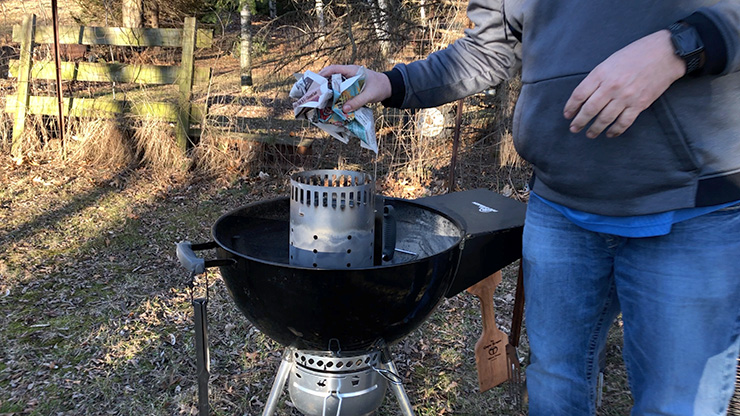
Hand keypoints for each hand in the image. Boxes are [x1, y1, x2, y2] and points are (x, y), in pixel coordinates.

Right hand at [318, 65, 392, 111]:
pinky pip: (340, 90)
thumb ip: (358, 101)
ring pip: (335, 84)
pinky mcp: (351, 87)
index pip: (334, 69)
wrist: (389, 87)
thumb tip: (344, 109)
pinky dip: (335, 95)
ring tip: (319, 99)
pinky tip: (331, 103)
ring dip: (328, 91)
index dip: (323, 74)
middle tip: (313, 93)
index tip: (315, 81)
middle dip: (322, 84)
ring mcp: (349, 80)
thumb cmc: (380, 87)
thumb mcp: (369, 95)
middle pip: (331, 76)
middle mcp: (349, 74)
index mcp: (352, 70)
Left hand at [563, 30, 686, 137]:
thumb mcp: (610, 61)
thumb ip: (598, 77)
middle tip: (574, 129)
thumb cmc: (636, 54)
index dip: (570, 107)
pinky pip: (624, 122)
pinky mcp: (639, 104)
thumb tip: (585, 96)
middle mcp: (611, 86)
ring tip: (589, 134)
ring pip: (605, 119)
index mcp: (601, 73)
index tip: (567, 115)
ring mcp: (626, 97)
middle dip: (579, 122)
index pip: (579, 95)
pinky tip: (609, 134)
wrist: (666, 53)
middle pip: (589, 109)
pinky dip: (615, 131)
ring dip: (595, 129)